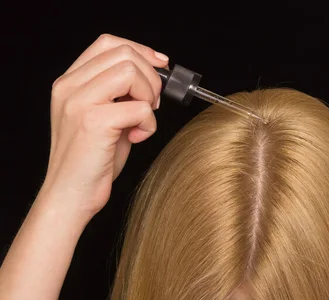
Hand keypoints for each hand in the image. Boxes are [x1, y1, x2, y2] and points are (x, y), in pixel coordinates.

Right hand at [40, 34, 168, 217]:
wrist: (71, 195)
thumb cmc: (92, 159)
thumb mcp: (102, 115)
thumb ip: (119, 92)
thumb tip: (155, 71)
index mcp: (69, 82)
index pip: (107, 43)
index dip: (141, 50)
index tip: (161, 65)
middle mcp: (69, 87)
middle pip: (124, 53)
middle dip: (151, 77)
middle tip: (151, 103)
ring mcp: (79, 102)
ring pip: (131, 72)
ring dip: (149, 96)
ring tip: (142, 119)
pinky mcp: (94, 122)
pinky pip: (140, 108)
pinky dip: (149, 124)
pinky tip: (136, 138)